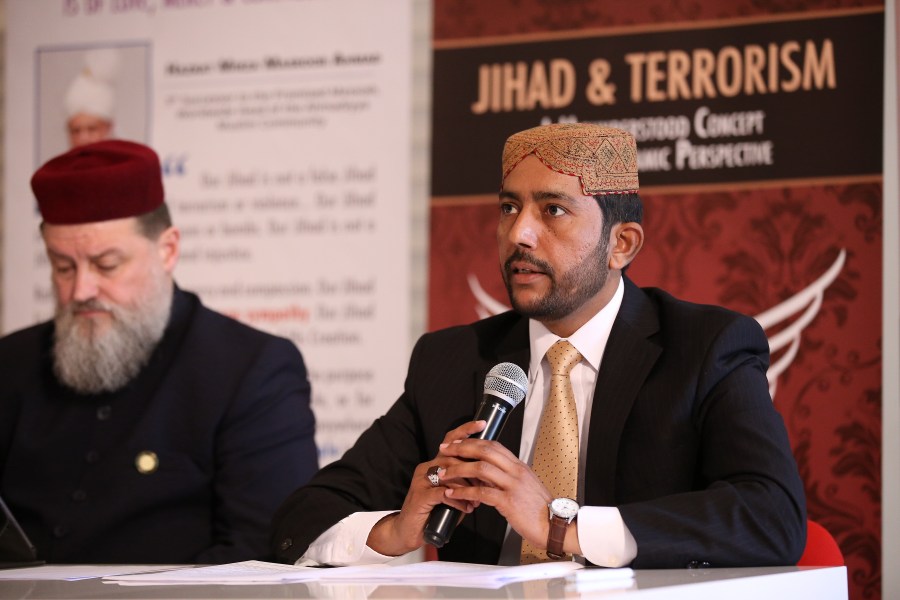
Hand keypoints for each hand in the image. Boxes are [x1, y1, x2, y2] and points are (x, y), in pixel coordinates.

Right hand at [365, 420, 486, 555]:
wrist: (408, 532)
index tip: (482, 424)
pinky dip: (459, 500)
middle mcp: (426, 468)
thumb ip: (465, 483)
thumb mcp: (452, 495)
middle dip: (473, 469)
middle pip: (453, 457)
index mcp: (434, 464)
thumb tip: (487, 478)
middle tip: (487, 481)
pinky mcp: (420, 496)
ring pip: (449, 473)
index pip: (450, 441)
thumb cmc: (433, 513)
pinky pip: (444, 493)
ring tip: (478, 498)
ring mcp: (421, 481)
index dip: (465, 431)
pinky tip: (467, 508)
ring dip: (467, 486)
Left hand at [438, 437, 554, 550]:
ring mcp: (513, 485)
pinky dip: (464, 491)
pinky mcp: (509, 501)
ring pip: (480, 468)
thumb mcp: (524, 486)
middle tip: (444, 451)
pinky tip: (453, 494)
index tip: (457, 443)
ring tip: (443, 473)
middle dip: (461, 449)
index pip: (493, 445)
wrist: (554, 526)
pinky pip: (481, 492)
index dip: (473, 442)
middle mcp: (516, 471)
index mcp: (519, 466)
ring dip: (458, 469)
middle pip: (485, 450)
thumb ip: (508, 477)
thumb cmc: (539, 509)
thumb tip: (489, 472)